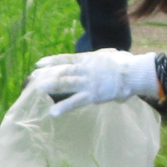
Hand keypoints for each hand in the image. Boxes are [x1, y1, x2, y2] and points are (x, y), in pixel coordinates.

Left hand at [24, 49, 158, 116]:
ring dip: (50, 87)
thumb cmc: (127, 63)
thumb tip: (111, 54)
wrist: (134, 72)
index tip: (39, 63)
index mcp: (88, 59)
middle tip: (32, 77)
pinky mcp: (93, 95)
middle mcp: (84, 70)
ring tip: (36, 90)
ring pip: (65, 84)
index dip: (51, 61)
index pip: (65, 59)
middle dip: (46, 74)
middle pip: (61, 72)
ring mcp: (87, 82)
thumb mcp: (112, 55)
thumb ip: (106, 56)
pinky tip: (53, 112)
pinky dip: (63, 107)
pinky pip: (75, 102)